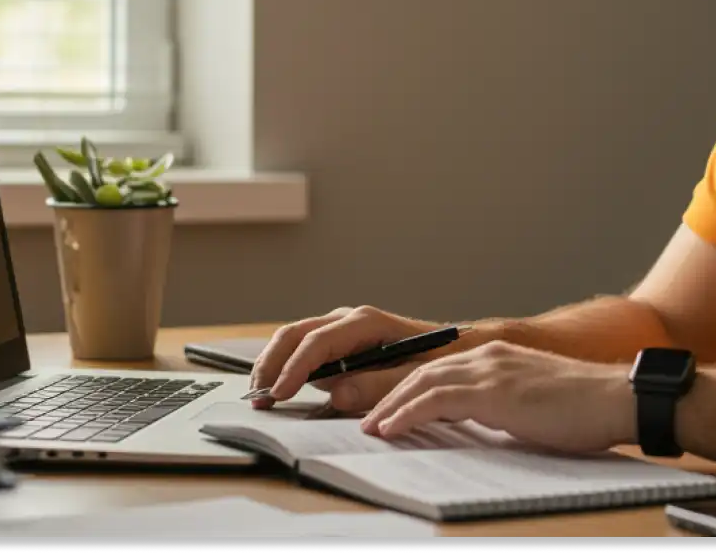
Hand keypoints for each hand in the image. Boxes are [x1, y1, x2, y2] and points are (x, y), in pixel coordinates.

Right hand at [249, 306, 475, 410]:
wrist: (458, 347)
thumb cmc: (441, 358)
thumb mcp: (416, 375)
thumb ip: (378, 385)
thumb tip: (338, 394)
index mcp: (366, 322)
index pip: (318, 342)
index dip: (295, 368)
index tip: (280, 393)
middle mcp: (348, 320)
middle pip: (295, 334)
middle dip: (272, 363)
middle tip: (257, 395)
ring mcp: (341, 330)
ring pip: (294, 339)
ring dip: (274, 364)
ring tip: (260, 395)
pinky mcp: (339, 344)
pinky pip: (305, 350)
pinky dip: (286, 367)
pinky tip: (278, 389)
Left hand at [361, 341, 634, 454]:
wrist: (617, 399)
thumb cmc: (584, 409)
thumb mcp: (531, 404)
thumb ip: (500, 406)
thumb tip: (477, 427)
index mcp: (496, 357)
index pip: (437, 368)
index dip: (405, 388)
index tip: (384, 409)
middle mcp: (488, 355)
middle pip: (421, 370)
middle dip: (388, 394)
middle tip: (365, 418)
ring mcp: (491, 370)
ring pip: (422, 382)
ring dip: (390, 405)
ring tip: (370, 428)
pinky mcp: (495, 391)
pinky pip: (437, 400)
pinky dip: (408, 414)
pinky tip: (392, 428)